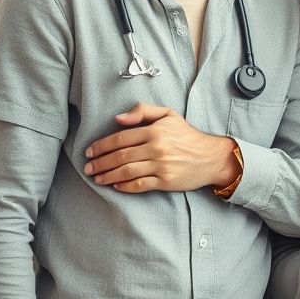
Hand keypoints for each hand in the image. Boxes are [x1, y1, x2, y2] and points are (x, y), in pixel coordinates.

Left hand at [84, 103, 237, 192]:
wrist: (211, 157)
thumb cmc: (187, 135)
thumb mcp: (168, 115)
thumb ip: (143, 111)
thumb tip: (118, 119)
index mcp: (154, 131)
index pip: (120, 138)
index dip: (101, 146)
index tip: (90, 152)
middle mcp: (156, 148)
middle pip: (120, 156)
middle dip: (100, 163)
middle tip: (88, 168)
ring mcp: (161, 166)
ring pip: (127, 172)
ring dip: (108, 176)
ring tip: (97, 178)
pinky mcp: (165, 181)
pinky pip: (140, 185)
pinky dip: (125, 187)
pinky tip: (116, 186)